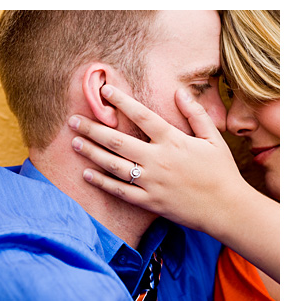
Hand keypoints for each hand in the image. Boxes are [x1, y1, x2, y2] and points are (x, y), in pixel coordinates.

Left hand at [68, 84, 247, 233]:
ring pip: (113, 165)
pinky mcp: (148, 202)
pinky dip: (102, 182)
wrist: (227, 209)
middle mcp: (157, 160)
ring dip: (92, 153)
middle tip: (73, 120)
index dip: (121, 101)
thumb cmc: (220, 171)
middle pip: (118, 140)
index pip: (141, 115)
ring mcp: (151, 182)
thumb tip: (179, 91)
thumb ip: (194, 113)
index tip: (104, 90)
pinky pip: (120, 191)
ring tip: (75, 142)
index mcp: (173, 141)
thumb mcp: (212, 138)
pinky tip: (87, 174)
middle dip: (93, 129)